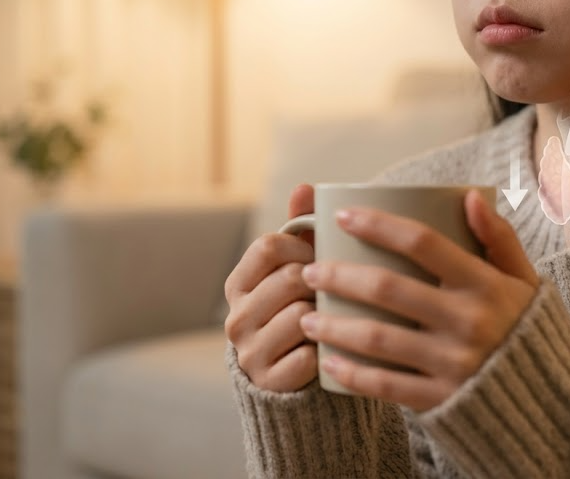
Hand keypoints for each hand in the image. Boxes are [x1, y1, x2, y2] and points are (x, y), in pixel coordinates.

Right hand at [224, 184, 318, 391]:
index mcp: (238, 284)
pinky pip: (309, 356)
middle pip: (290, 279)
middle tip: (335, 291)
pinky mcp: (269, 382)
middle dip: (321, 282)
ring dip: (327, 317)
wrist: (300, 375)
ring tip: (334, 320)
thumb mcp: (299, 267)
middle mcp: (235, 317)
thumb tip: (305, 187)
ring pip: (302, 316)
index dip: (303, 246)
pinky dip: (326, 352)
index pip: (268, 246)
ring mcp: (249, 352)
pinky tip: (330, 350)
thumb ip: (301, 227)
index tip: (319, 255)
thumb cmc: (303, 307)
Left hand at [298, 191, 538, 411]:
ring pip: (377, 338)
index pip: (423, 242)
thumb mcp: (526, 281)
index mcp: (486, 284)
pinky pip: (386, 385)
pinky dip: (352, 374)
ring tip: (307, 317)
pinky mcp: (442, 399)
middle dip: (339, 276)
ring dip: (334, 326)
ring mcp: (453, 363)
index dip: (378, 224)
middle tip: (310, 270)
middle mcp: (468, 321)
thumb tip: (471, 196)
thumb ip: (500, 239)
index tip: (342, 215)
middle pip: (388, 288)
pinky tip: (328, 362)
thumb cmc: (528, 330)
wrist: (551, 402)